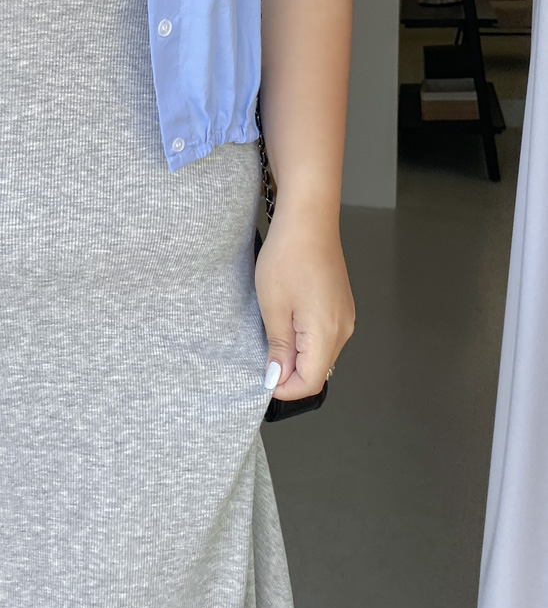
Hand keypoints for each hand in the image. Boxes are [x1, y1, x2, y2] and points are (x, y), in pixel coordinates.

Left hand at [254, 210, 354, 399]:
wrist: (309, 219)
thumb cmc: (289, 255)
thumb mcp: (273, 306)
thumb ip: (278, 347)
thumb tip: (278, 378)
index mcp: (327, 333)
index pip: (310, 383)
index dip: (284, 388)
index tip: (262, 377)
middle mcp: (343, 329)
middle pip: (317, 371)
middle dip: (288, 372)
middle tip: (262, 353)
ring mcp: (345, 316)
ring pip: (320, 354)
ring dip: (295, 354)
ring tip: (271, 330)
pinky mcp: (341, 306)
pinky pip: (323, 335)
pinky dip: (304, 339)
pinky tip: (286, 319)